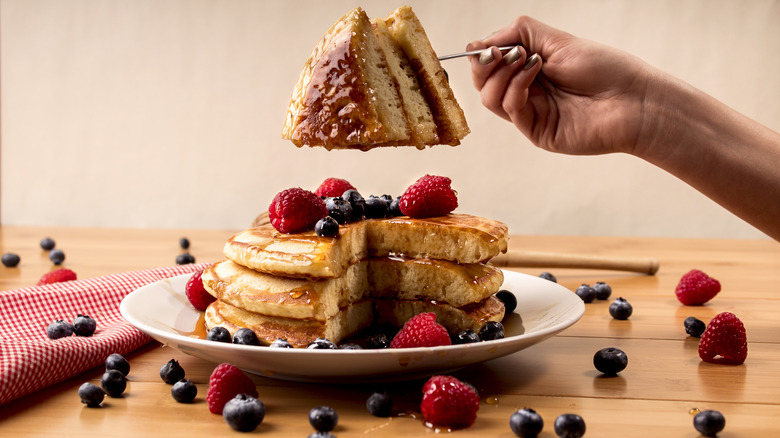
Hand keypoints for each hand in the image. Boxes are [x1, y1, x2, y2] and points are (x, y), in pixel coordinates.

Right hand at [468, 16, 652, 155]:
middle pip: (484, 83)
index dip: (482, 54)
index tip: (487, 44)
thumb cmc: (606, 69)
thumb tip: (480, 40)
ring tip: (525, 58)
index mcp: (530, 71)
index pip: (491, 65)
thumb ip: (520, 33)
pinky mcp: (536, 131)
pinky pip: (511, 108)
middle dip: (484, 65)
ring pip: (490, 98)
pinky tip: (534, 70)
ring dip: (501, 73)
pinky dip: (516, 85)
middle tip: (497, 51)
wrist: (634, 99)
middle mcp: (527, 93)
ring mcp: (531, 114)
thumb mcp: (558, 41)